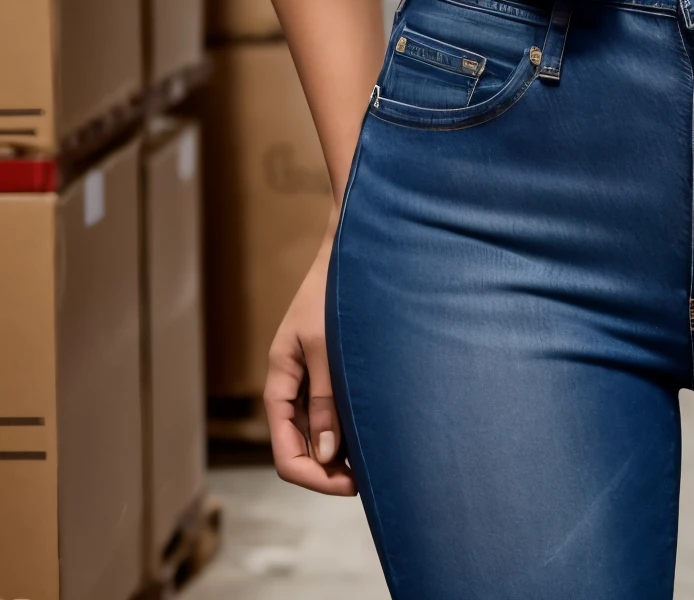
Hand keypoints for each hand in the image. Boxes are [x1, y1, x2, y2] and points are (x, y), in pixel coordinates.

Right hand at [265, 230, 355, 494]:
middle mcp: (289, 382)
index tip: (351, 485)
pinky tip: (370, 429)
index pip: (284, 452)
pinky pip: (328, 410)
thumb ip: (325, 400)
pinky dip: (344, 427)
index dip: (314, 476)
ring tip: (373, 456)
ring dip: (338, 450)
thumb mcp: (327, 346)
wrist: (350, 248)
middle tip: (368, 476)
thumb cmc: (335, 290)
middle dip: (328, 469)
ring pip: (314, 432)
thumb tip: (326, 456)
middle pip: (298, 447)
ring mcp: (307, 374)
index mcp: (279, 378)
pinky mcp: (326, 365)